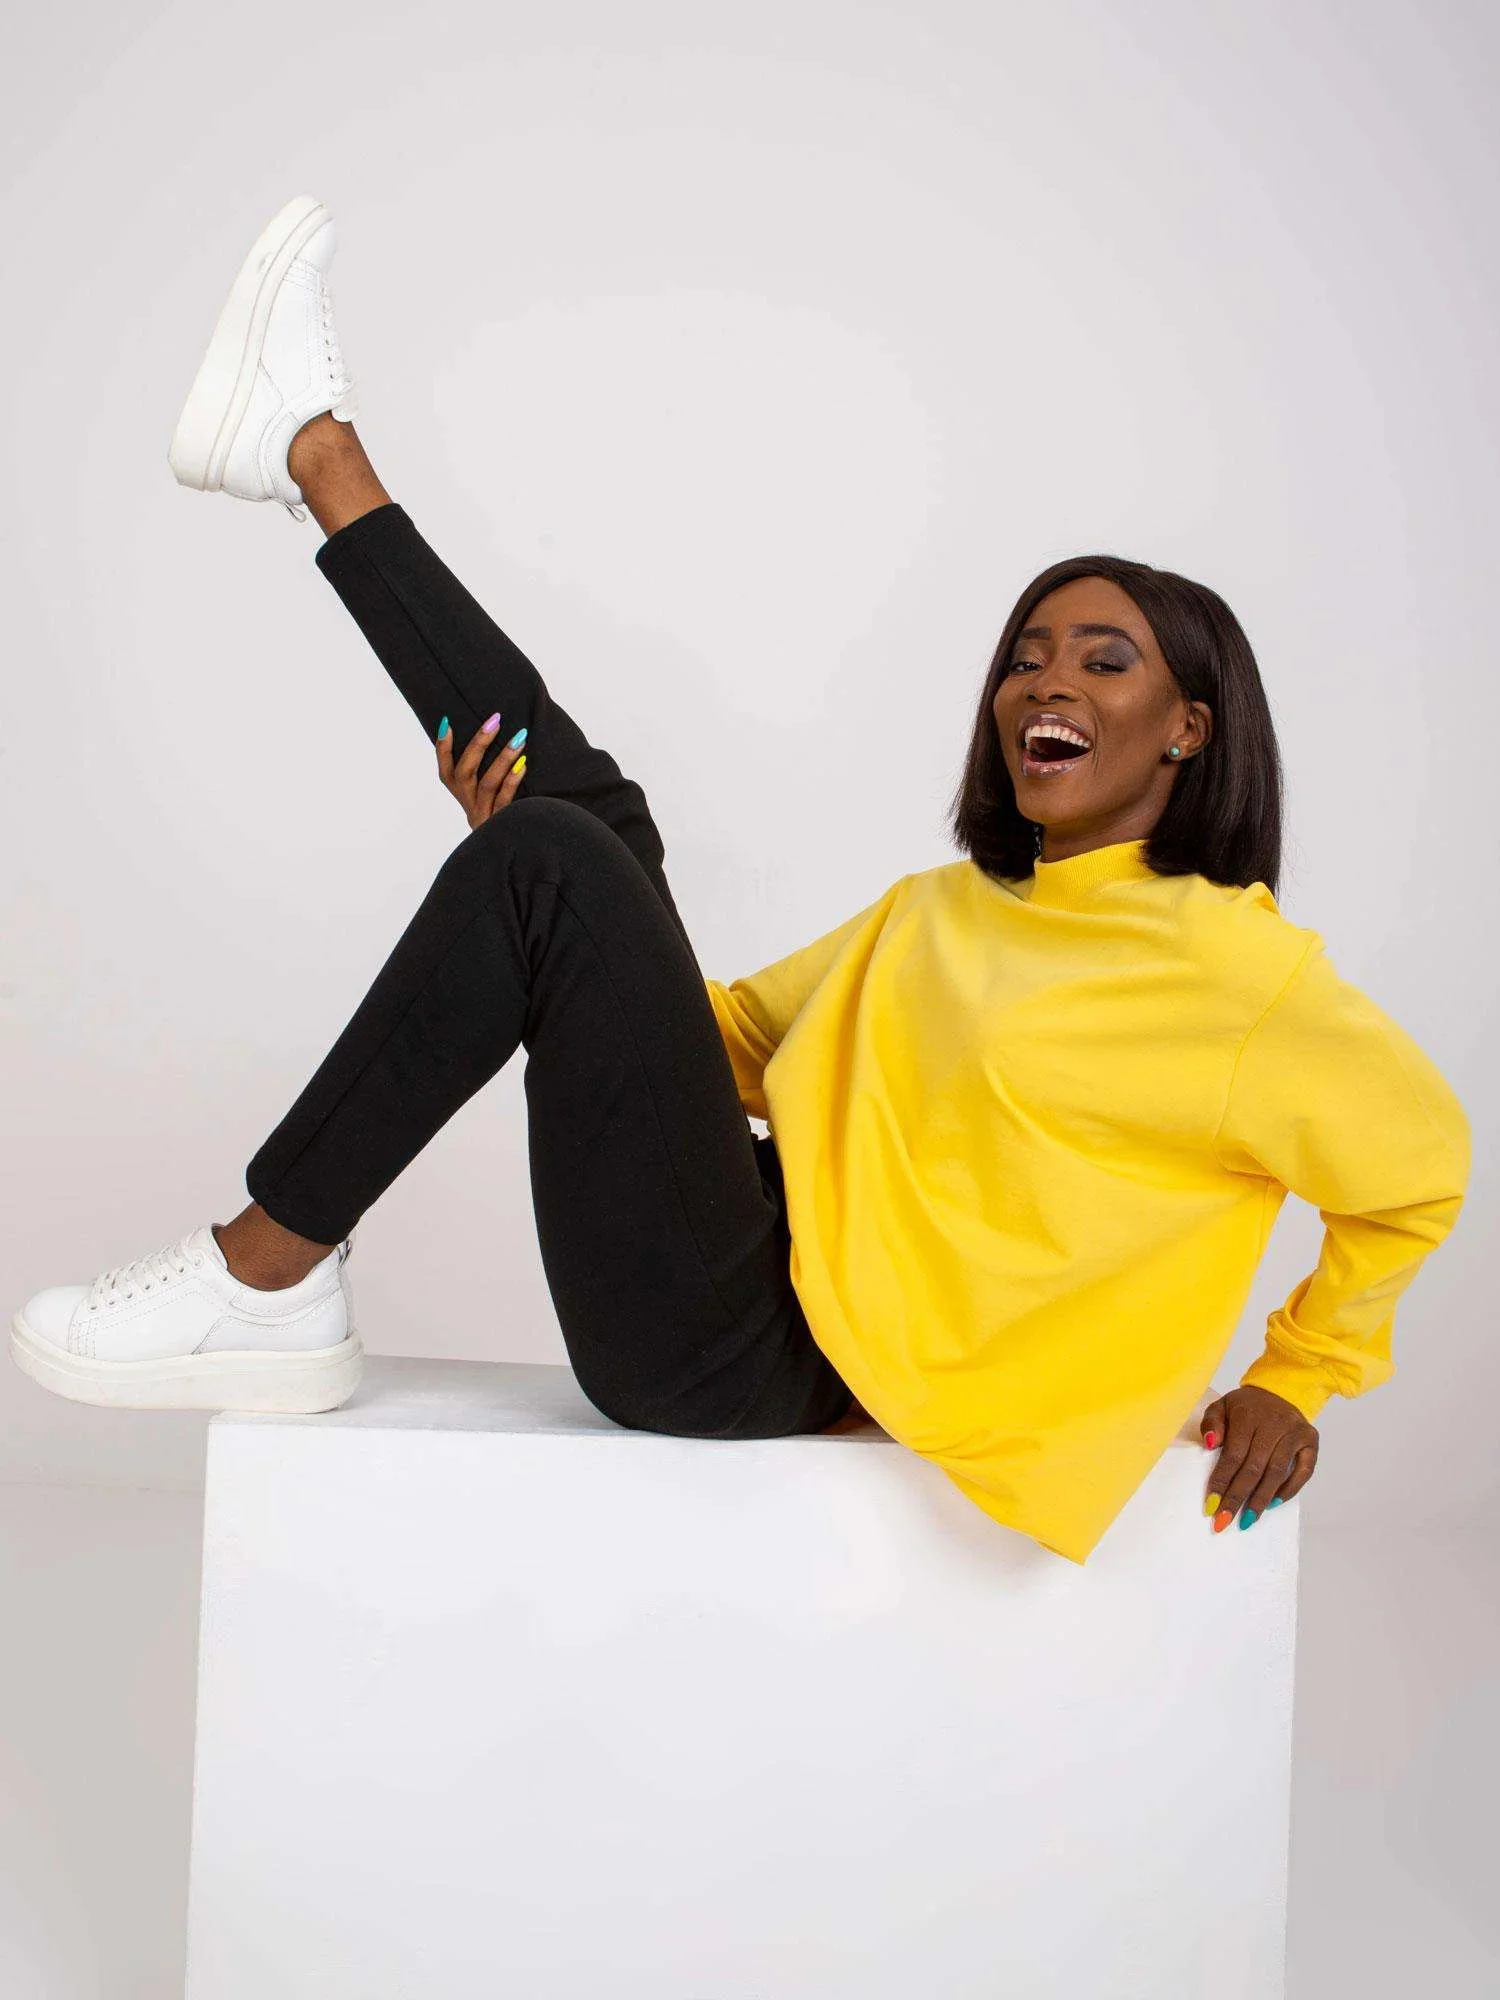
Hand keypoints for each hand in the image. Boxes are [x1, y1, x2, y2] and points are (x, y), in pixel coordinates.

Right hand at [436, 712, 527, 829]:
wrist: (521, 854)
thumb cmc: (512, 816)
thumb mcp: (494, 798)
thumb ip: (491, 774)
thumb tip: (498, 736)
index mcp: (464, 798)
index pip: (446, 772)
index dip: (443, 749)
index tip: (447, 723)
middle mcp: (469, 807)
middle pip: (464, 773)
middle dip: (478, 744)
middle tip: (495, 720)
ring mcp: (484, 817)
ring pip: (486, 784)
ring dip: (502, 758)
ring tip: (519, 738)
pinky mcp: (500, 826)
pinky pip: (504, 801)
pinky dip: (512, 781)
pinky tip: (523, 765)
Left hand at [1199, 1384, 1318, 1531]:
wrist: (1280, 1392)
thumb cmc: (1246, 1407)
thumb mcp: (1222, 1406)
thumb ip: (1212, 1423)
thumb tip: (1210, 1444)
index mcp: (1248, 1414)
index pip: (1233, 1454)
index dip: (1222, 1482)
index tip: (1211, 1505)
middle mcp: (1275, 1424)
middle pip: (1254, 1468)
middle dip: (1238, 1497)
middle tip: (1224, 1521)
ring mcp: (1295, 1433)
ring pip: (1277, 1472)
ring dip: (1261, 1499)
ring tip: (1248, 1519)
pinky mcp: (1311, 1441)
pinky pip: (1303, 1472)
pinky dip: (1289, 1490)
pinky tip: (1273, 1504)